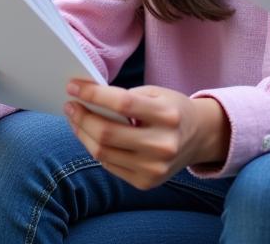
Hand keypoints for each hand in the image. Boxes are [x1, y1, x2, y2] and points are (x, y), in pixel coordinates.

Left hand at [64, 81, 229, 190]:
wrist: (199, 137)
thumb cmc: (172, 109)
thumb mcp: (156, 94)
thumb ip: (126, 97)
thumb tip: (87, 100)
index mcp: (167, 116)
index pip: (122, 103)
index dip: (93, 95)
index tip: (73, 86)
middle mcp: (162, 145)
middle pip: (107, 133)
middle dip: (82, 117)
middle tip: (70, 105)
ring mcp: (154, 168)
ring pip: (103, 153)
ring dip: (83, 134)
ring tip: (76, 119)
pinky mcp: (146, 183)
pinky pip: (110, 165)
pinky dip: (95, 148)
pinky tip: (91, 135)